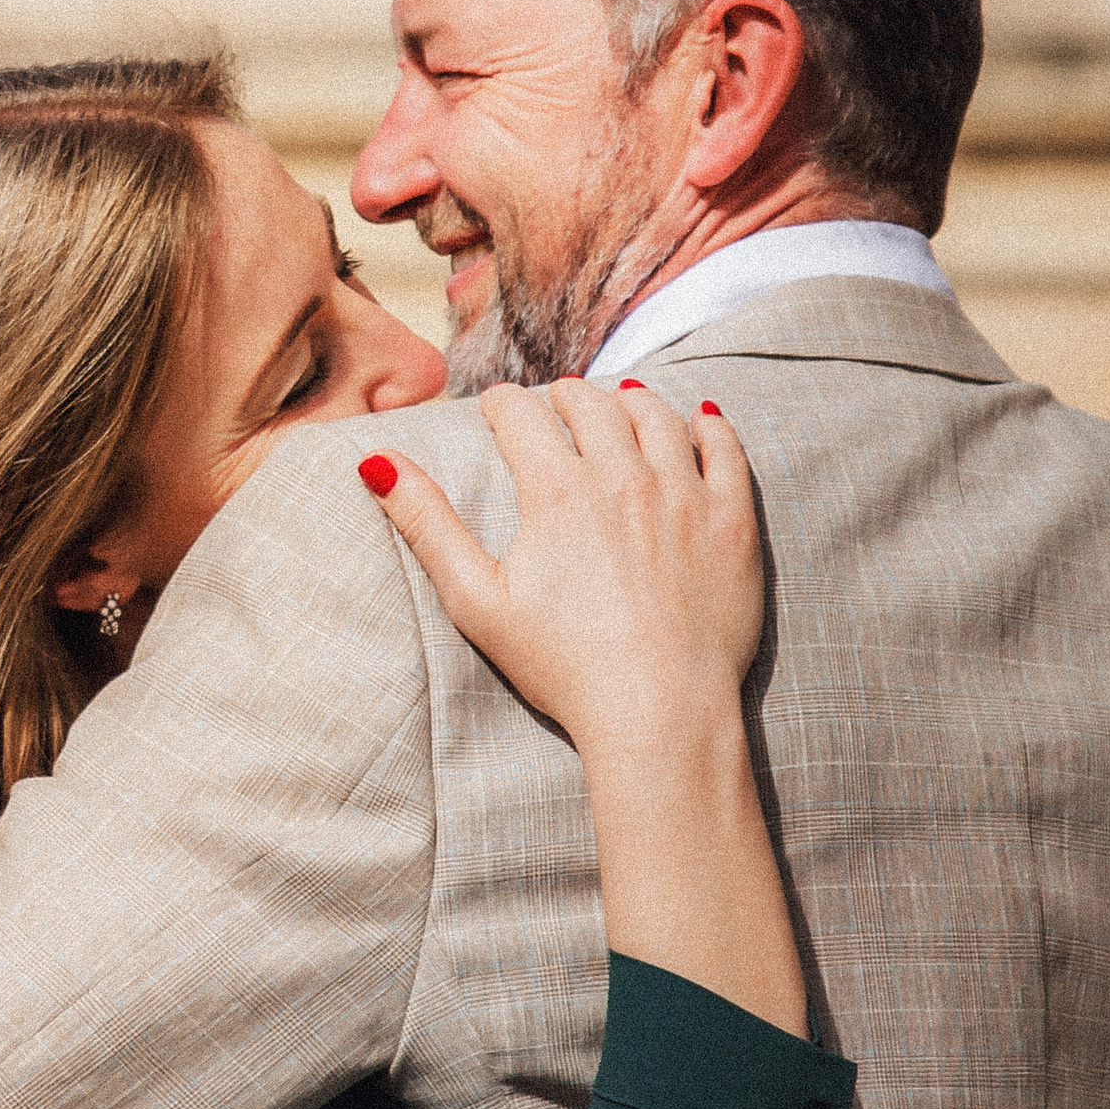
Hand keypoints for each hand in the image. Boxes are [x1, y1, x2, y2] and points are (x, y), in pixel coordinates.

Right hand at [357, 378, 763, 750]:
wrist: (658, 711)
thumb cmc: (563, 666)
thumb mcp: (477, 600)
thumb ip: (427, 525)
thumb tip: (376, 463)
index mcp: (557, 491)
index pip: (522, 416)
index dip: (502, 406)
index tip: (496, 407)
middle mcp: (624, 477)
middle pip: (592, 405)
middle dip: (566, 397)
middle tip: (556, 404)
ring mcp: (685, 495)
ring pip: (657, 416)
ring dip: (631, 401)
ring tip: (619, 402)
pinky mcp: (733, 521)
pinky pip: (725, 450)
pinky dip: (708, 425)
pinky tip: (698, 419)